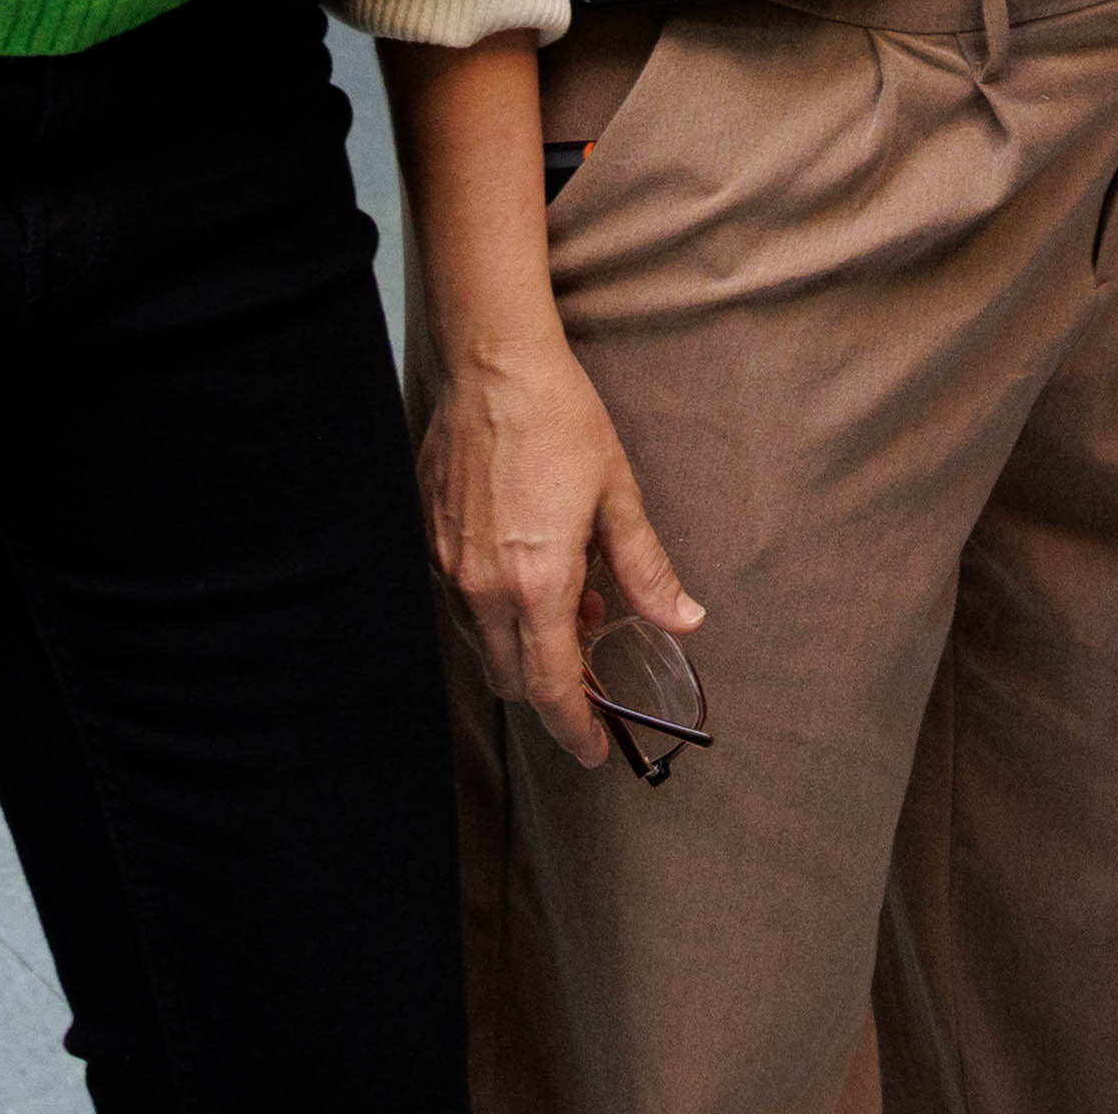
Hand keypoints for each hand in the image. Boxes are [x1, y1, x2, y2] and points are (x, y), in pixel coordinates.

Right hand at [422, 331, 697, 765]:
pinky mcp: (433, 542)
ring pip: (486, 644)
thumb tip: (684, 621)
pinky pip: (466, 606)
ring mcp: (449, 567)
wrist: (494, 366)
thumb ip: (647, 570)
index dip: (573, 728)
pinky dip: (501, 611)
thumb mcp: (618, 496)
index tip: (593, 751)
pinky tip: (535, 571)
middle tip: (593, 661)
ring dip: (528, 645)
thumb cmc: (562, 423)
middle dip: (553, 689)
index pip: (550, 687)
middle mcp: (483, 587)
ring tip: (575, 598)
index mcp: (536, 582)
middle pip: (513, 678)